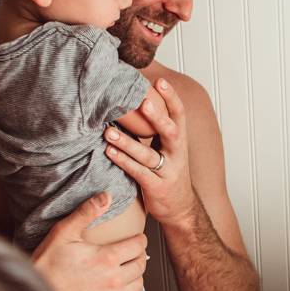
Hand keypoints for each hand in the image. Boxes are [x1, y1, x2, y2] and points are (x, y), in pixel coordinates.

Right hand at [31, 192, 147, 290]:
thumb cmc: (47, 263)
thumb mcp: (63, 233)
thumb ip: (86, 213)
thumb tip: (107, 195)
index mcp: (107, 258)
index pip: (138, 246)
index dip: (139, 240)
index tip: (136, 239)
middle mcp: (113, 281)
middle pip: (140, 265)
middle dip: (139, 256)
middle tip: (132, 253)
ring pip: (138, 286)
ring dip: (136, 276)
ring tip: (128, 270)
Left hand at [104, 78, 199, 228]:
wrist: (180, 209)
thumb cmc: (168, 172)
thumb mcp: (168, 149)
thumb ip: (156, 129)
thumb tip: (135, 101)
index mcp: (180, 141)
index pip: (179, 115)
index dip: (171, 97)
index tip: (160, 81)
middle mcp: (177, 155)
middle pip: (171, 132)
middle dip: (157, 117)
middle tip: (143, 101)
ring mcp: (168, 172)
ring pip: (148, 155)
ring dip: (128, 143)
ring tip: (108, 132)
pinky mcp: (157, 188)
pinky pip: (139, 173)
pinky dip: (123, 162)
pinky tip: (110, 152)